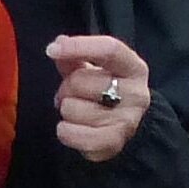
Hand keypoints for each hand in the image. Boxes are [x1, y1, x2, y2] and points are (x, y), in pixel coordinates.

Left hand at [46, 34, 149, 162]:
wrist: (127, 128)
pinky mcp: (112, 143)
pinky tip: (74, 129)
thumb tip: (58, 44)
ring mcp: (126, 120)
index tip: (52, 50)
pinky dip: (65, 131)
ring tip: (79, 112)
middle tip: (74, 94)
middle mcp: (136, 94)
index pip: (109, 50)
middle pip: (81, 80)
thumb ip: (76, 57)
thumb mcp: (95, 70)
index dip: (79, 46)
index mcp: (134, 69)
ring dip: (67, 110)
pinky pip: (71, 133)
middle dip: (67, 87)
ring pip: (71, 108)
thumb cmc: (106, 93)